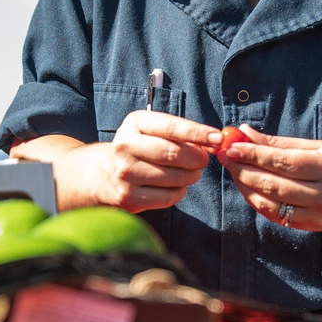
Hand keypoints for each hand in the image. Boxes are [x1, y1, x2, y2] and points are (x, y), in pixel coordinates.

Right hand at [55, 111, 215, 212]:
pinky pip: (170, 197)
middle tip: (203, 160)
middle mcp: (125, 146)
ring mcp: (125, 174)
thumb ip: (181, 134)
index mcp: (134, 124)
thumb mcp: (152, 132)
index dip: (197, 132)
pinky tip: (174, 186)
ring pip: (176, 177)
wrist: (103, 174)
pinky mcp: (129, 197)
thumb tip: (214, 142)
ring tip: (189, 172)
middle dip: (197, 158)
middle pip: (174, 153)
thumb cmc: (140, 149)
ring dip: (191, 176)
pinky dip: (180, 192)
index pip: (171, 127)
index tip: (217, 138)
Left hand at [212, 124, 321, 230]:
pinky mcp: (313, 228)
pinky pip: (278, 217)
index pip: (283, 162)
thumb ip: (283, 144)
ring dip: (247, 188)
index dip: (254, 155)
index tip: (232, 146)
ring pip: (272, 204)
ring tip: (234, 171)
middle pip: (274, 184)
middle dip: (245, 170)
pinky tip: (249, 190)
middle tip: (226, 157)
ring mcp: (319, 215)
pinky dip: (260, 203)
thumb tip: (247, 133)